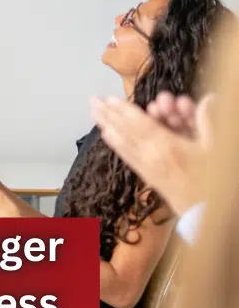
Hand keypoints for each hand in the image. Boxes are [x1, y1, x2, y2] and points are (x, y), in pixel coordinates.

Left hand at [90, 94, 207, 214]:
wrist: (204, 209)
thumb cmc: (211, 179)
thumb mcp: (214, 148)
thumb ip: (208, 122)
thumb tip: (208, 100)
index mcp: (167, 146)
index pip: (139, 123)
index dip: (124, 109)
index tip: (109, 98)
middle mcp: (151, 155)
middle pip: (124, 130)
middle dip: (108, 114)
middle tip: (92, 101)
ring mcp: (145, 166)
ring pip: (121, 141)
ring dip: (106, 125)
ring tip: (94, 114)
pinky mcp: (145, 175)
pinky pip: (126, 155)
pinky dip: (115, 143)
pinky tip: (107, 135)